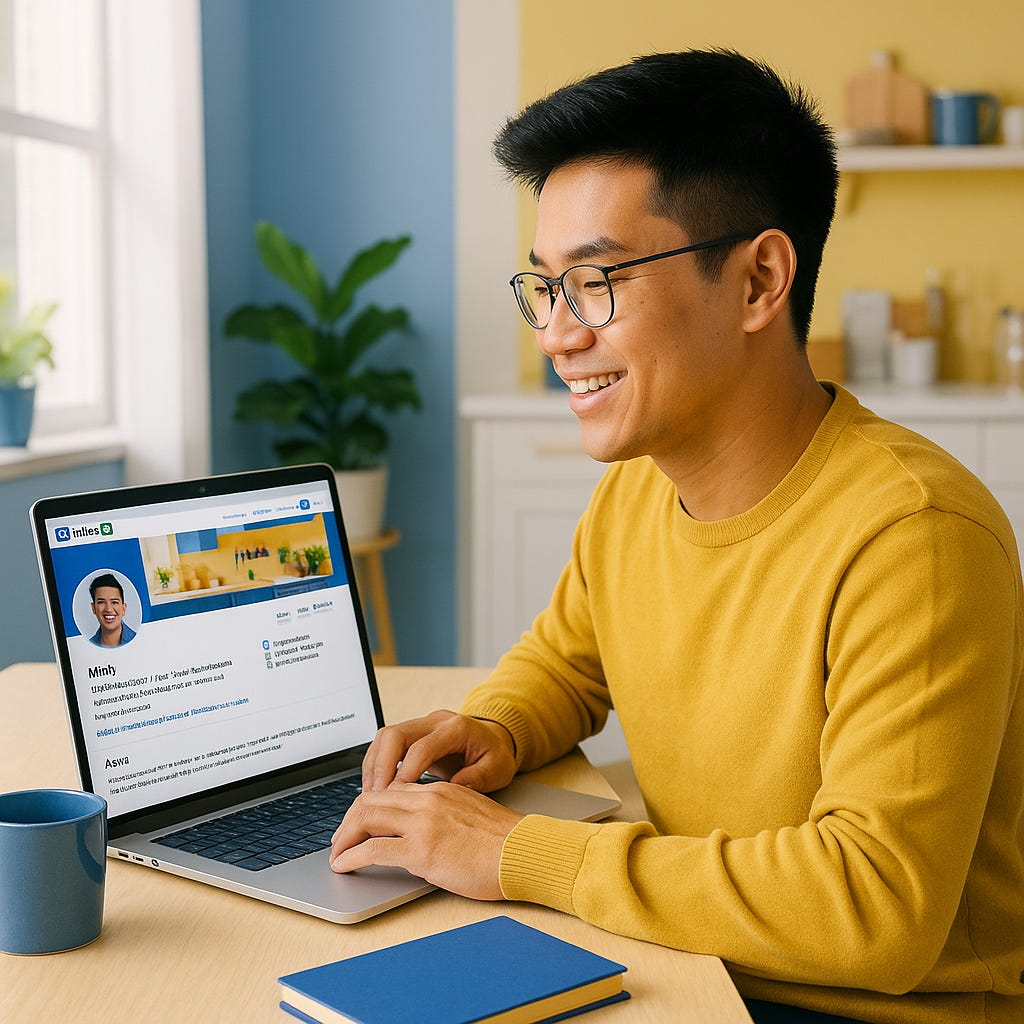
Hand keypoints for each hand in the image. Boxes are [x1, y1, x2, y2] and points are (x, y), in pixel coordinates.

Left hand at [329, 780, 522, 899]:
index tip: (358, 824)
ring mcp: (423, 824)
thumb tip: (421, 830)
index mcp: (439, 790)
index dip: (367, 807)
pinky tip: (345, 866)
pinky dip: (351, 857)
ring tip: (337, 854)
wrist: (524, 853)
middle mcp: (427, 800)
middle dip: (348, 821)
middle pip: (370, 799)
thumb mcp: (469, 814)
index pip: (389, 789)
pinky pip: (373, 850)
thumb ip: (442, 813)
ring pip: (365, 818)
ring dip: (344, 837)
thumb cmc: (504, 842)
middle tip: (339, 840)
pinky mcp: (422, 851)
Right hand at [361, 709, 516, 792]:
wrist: (494, 738)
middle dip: (381, 767)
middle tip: (376, 797)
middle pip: (394, 735)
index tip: (396, 796)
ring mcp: (420, 725)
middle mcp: (434, 721)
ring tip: (372, 796)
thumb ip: (479, 777)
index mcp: (456, 728)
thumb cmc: (495, 754)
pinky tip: (376, 788)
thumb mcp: (498, 768)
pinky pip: (384, 745)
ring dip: (374, 767)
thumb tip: (454, 788)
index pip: (421, 747)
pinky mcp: (411, 734)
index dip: (405, 772)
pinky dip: (376, 766)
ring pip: (384, 738)